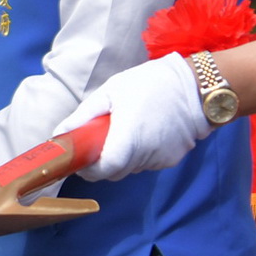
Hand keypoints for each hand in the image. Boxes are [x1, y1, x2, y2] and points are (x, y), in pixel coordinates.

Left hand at [72, 53, 210, 181]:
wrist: (196, 86)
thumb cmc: (151, 84)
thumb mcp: (112, 92)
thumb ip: (84, 116)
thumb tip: (60, 133)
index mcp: (127, 139)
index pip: (102, 171)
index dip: (88, 168)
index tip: (82, 157)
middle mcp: (144, 155)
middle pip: (115, 172)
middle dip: (103, 161)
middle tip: (101, 138)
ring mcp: (160, 160)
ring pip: (131, 168)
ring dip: (123, 155)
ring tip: (128, 127)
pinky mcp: (172, 159)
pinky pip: (148, 162)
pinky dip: (141, 152)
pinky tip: (147, 130)